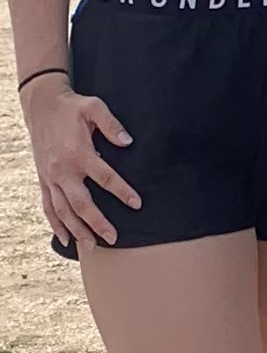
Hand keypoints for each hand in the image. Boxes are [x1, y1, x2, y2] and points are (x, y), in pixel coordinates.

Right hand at [21, 76, 138, 248]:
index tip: (137, 204)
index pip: (105, 178)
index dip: (122, 192)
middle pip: (82, 204)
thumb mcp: (95, 107)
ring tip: (91, 245)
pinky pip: (48, 207)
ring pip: (63, 211)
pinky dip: (56, 224)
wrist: (42, 107)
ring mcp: (51, 178)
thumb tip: (128, 142)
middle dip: (97, 223)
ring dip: (77, 229)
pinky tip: (64, 238)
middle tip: (113, 238)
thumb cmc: (72, 107)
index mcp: (79, 153)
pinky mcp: (43, 180)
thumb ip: (112, 125)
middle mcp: (63, 171)